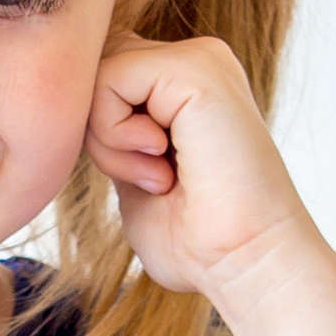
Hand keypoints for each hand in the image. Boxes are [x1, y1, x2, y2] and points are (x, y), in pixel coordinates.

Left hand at [85, 31, 335, 335]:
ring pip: (98, 80)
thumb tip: (77, 135)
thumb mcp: (143, 197)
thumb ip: (115, 154)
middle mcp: (197, 63)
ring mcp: (200, 62)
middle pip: (95, 80)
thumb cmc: (209, 254)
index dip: (103, 143)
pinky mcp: (197, 74)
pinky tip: (167, 172)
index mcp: (185, 91)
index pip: (102, 91)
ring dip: (113, 146)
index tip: (150, 186)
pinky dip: (121, 140)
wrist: (258, 272)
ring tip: (167, 181)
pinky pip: (111, 85)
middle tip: (158, 185)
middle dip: (104, 142)